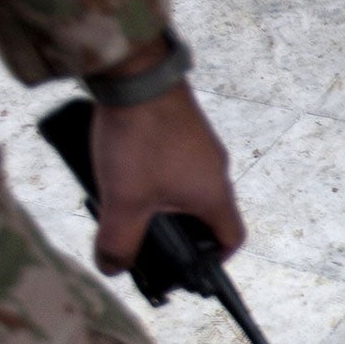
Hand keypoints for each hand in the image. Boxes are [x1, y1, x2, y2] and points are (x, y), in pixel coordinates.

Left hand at [88, 77, 245, 274]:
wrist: (138, 75)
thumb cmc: (141, 139)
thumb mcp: (124, 201)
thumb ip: (118, 242)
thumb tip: (113, 268)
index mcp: (214, 195)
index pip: (232, 238)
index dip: (214, 258)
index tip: (190, 265)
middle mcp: (216, 170)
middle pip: (206, 213)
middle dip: (178, 230)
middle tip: (145, 235)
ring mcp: (201, 145)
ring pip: (188, 184)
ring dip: (163, 198)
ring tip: (127, 198)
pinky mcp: (183, 126)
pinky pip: (176, 159)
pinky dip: (155, 170)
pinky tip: (125, 165)